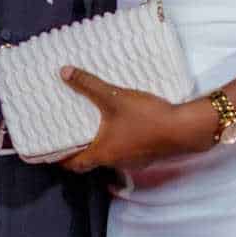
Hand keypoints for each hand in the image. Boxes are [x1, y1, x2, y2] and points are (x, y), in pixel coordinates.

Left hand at [56, 67, 210, 172]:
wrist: (184, 129)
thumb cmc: (146, 117)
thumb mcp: (114, 97)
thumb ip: (88, 84)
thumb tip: (64, 72)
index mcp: (102, 154)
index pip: (75, 164)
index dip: (61, 160)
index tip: (51, 153)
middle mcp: (116, 162)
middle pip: (91, 161)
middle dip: (80, 150)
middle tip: (70, 136)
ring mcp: (134, 161)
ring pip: (110, 157)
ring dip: (101, 146)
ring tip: (94, 128)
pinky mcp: (148, 155)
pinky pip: (127, 152)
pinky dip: (119, 143)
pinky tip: (122, 127)